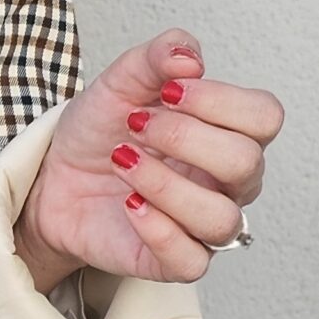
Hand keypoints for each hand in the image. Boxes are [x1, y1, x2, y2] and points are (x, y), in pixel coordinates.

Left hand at [13, 28, 284, 288]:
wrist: (54, 177)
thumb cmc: (100, 132)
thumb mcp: (120, 81)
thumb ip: (158, 57)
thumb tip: (189, 57)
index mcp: (227, 132)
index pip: (264, 116)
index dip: (220, 100)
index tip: (168, 90)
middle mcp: (227, 181)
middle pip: (246, 163)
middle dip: (184, 137)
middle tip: (135, 125)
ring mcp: (202, 224)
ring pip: (221, 218)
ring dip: (165, 184)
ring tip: (123, 162)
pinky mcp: (174, 260)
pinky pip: (192, 260)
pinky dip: (158, 230)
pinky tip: (129, 204)